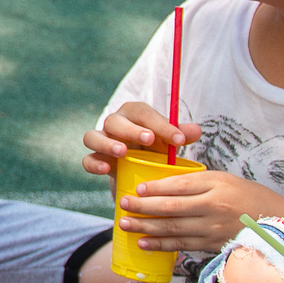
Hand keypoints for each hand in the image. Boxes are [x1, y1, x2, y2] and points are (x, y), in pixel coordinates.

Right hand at [82, 102, 201, 175]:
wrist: (140, 166)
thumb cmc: (156, 148)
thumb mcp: (170, 142)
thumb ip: (181, 135)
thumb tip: (197, 130)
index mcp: (134, 115)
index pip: (144, 114)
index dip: (161, 125)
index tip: (179, 140)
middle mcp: (115, 124)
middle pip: (115, 120)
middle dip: (131, 129)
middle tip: (149, 140)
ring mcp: (101, 141)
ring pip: (93, 136)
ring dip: (107, 143)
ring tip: (123, 152)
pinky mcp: (95, 159)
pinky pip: (86, 160)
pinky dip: (94, 164)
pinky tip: (107, 169)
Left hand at [113, 167, 283, 254]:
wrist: (277, 222)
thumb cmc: (247, 196)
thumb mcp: (224, 180)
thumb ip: (196, 182)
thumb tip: (161, 185)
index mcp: (216, 184)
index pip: (179, 185)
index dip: (155, 188)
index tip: (136, 188)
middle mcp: (214, 206)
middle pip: (171, 208)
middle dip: (143, 207)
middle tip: (122, 204)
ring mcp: (213, 228)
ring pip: (173, 228)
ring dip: (146, 227)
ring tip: (125, 225)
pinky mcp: (213, 244)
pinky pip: (182, 245)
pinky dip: (162, 245)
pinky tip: (144, 243)